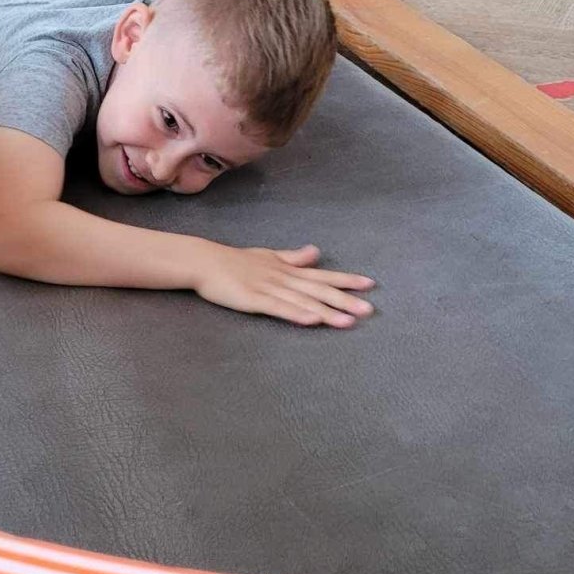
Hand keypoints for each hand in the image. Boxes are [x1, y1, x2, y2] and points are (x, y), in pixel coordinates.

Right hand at [194, 242, 374, 327]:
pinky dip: (296, 314)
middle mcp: (283, 278)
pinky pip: (278, 309)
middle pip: (318, 290)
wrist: (204, 261)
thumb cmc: (233, 260)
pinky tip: (312, 320)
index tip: (369, 284)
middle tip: (369, 310)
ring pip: (303, 301)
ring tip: (348, 322)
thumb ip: (293, 257)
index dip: (346, 280)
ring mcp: (268, 288)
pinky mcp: (253, 300)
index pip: (322, 275)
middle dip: (345, 300)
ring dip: (326, 312)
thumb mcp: (268, 256)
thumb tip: (316, 252)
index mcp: (287, 269)